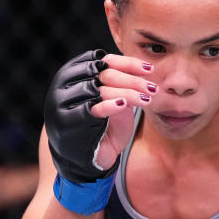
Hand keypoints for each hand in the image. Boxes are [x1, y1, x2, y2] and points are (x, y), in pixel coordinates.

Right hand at [44, 50, 155, 181]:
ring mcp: (66, 102)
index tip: (150, 69)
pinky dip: (111, 105)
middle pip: (105, 74)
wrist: (87, 157)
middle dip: (133, 80)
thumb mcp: (114, 100)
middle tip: (153, 88)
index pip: (104, 61)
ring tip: (147, 99)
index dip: (128, 64)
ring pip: (102, 89)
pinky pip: (93, 109)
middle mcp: (66, 84)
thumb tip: (143, 67)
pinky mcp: (70, 121)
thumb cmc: (103, 125)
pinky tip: (125, 106)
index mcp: (75, 73)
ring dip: (129, 93)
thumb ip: (119, 83)